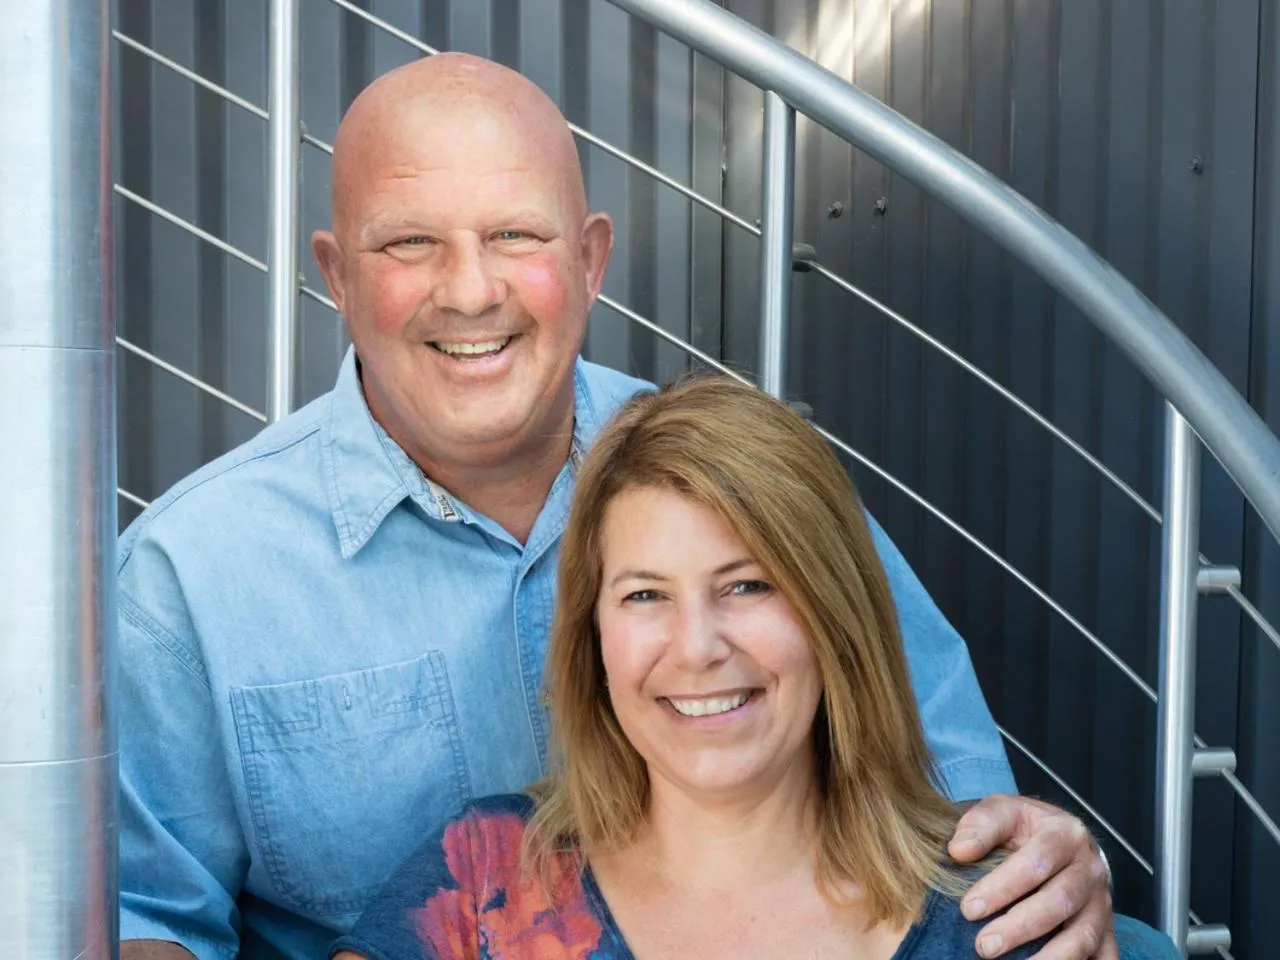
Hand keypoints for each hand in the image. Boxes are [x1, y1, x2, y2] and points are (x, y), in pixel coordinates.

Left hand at [948, 794, 1116, 959]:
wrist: (1058, 834)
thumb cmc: (1024, 826)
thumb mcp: (1001, 810)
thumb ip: (980, 825)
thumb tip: (959, 850)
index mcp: (1066, 834)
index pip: (1036, 863)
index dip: (1002, 887)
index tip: (969, 909)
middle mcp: (1090, 868)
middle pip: (1059, 902)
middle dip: (1020, 927)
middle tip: (984, 946)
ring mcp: (1101, 901)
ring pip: (1083, 935)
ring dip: (1050, 958)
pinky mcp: (1107, 928)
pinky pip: (1105, 955)